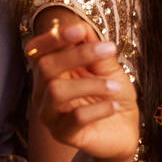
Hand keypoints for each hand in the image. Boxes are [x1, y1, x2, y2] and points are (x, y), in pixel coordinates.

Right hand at [24, 9, 138, 160]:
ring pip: (56, 91)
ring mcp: (50, 114)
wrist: (125, 129)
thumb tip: (82, 27)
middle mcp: (44, 92)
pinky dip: (98, 109)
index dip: (53, 38)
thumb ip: (95, 50)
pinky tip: (113, 106)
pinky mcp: (63, 134)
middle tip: (109, 49)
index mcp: (52, 71)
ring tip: (116, 87)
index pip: (37, 50)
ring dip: (91, 84)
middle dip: (77, 54)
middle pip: (44, 66)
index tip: (79, 30)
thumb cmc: (113, 95)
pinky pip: (75, 118)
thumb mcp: (108, 68)